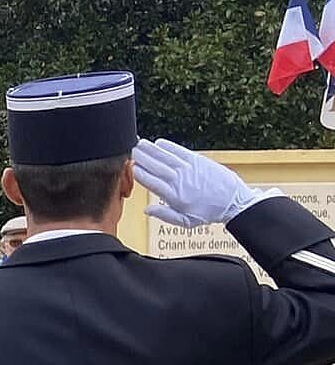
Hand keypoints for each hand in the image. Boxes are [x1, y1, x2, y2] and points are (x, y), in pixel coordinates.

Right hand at [133, 138, 269, 229]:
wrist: (233, 202)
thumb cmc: (209, 212)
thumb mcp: (185, 222)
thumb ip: (165, 215)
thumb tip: (147, 210)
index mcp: (173, 196)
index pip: (150, 181)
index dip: (138, 172)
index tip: (130, 166)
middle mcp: (179, 180)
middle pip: (154, 166)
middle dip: (141, 157)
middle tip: (131, 150)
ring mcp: (189, 169)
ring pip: (165, 156)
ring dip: (151, 149)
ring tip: (140, 143)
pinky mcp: (198, 161)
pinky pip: (180, 151)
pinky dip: (169, 146)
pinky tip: (160, 143)